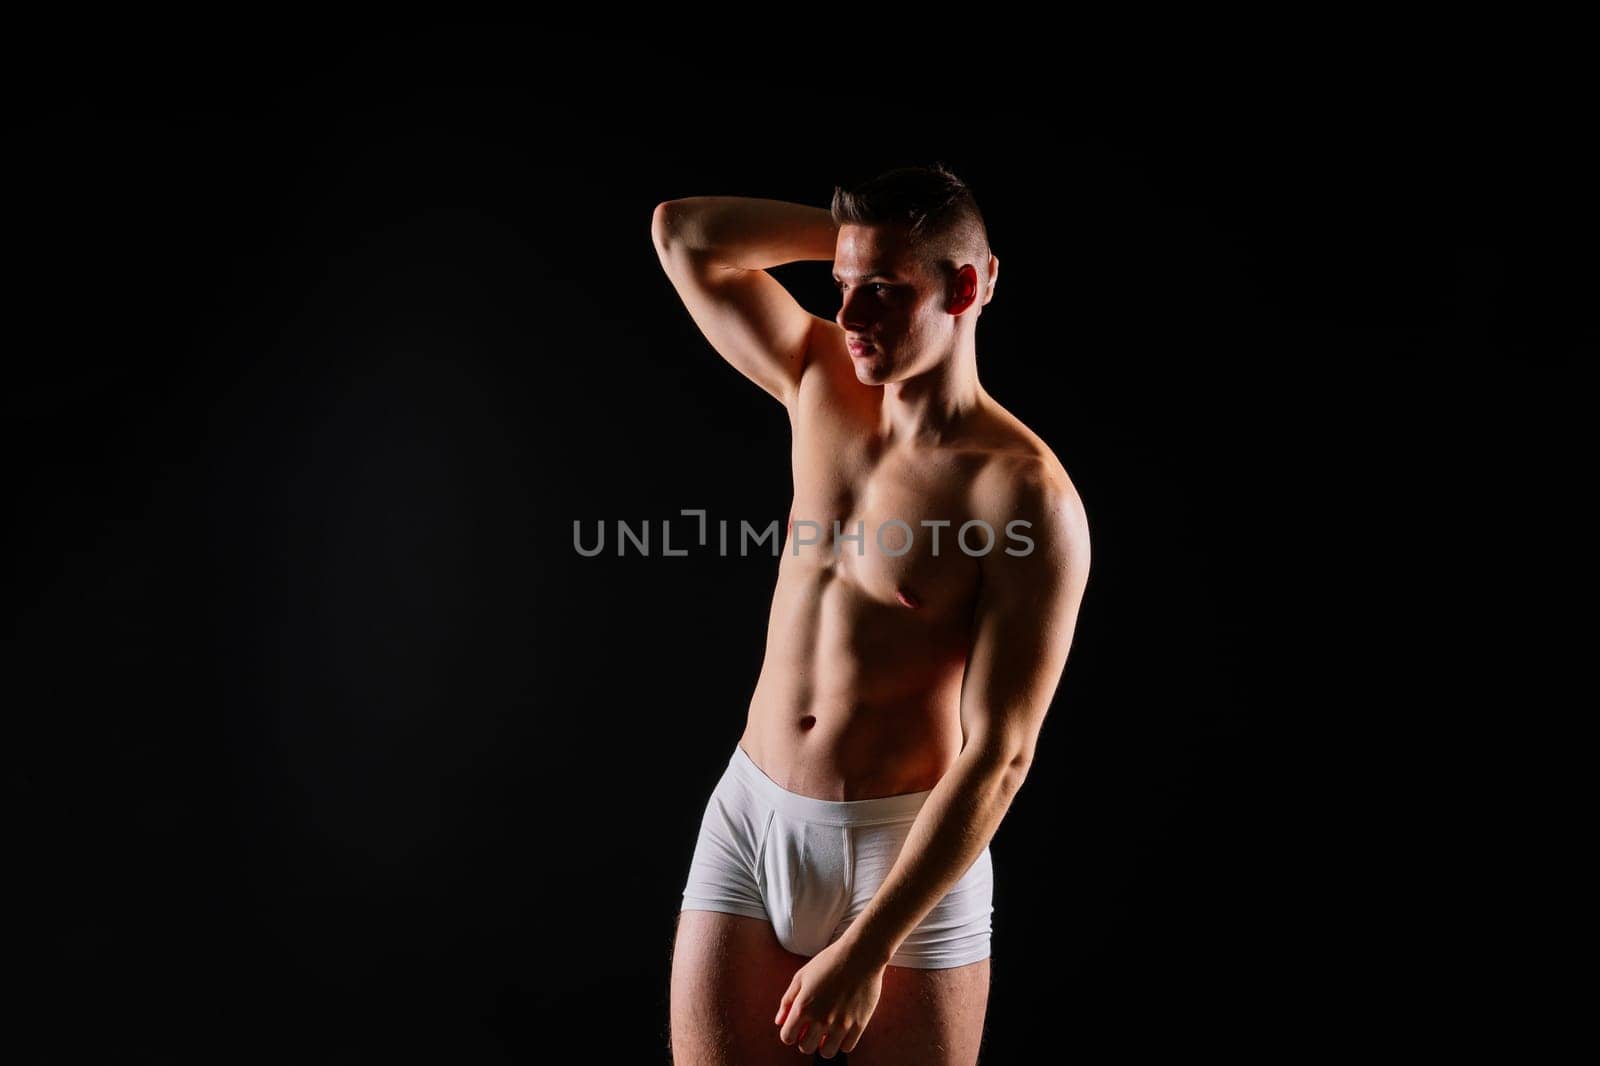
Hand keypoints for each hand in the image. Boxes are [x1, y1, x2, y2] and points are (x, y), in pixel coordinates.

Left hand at [774, 936, 885, 1057]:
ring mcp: (841, 1024)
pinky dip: (842, 1042)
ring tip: (827, 1032)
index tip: (797, 1027)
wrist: (860, 954)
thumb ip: (787, 1001)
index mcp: (803, 1007)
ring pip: (827, 1053)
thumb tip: (779, 1022)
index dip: (790, 1033)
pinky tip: (841, 1029)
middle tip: (812, 1028)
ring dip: (824, 1045)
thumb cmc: (829, 962)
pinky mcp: (859, 1024)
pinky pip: (846, 1048)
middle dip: (806, 1040)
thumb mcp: (801, 976)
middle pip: (806, 1048)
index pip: (787, 1037)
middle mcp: (821, 1019)